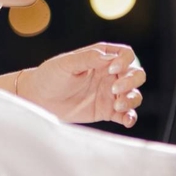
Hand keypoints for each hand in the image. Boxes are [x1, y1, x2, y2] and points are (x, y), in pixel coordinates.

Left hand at [16, 42, 145, 127]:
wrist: (39, 99)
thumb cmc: (50, 75)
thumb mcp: (66, 63)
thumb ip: (88, 58)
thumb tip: (110, 59)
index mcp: (100, 58)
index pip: (125, 54)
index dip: (125, 61)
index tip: (111, 70)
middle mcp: (108, 74)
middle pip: (136, 74)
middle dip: (131, 81)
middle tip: (114, 89)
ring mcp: (108, 93)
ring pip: (134, 94)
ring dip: (131, 99)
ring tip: (117, 105)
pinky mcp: (106, 110)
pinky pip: (126, 114)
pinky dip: (130, 117)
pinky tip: (126, 120)